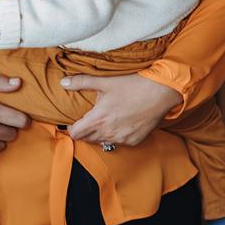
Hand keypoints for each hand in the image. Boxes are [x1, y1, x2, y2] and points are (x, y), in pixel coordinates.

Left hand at [64, 73, 182, 146]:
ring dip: (100, 134)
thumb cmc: (132, 85)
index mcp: (98, 120)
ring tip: (105, 120)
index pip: (75, 134)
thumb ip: (81, 82)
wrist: (161, 92)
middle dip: (85, 130)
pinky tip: (120, 123)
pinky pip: (119, 142)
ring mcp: (122, 139)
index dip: (72, 127)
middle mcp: (108, 133)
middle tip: (89, 118)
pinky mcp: (134, 141)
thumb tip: (63, 82)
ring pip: (102, 141)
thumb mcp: (105, 81)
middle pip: (87, 139)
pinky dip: (116, 135)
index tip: (75, 120)